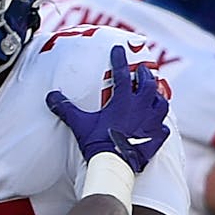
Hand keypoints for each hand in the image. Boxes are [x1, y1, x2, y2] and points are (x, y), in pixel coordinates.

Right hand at [45, 44, 169, 171]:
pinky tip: (157, 123)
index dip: (120, 60)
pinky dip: (160, 123)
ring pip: (161, 103)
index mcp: (124, 101)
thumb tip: (51, 96)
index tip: (118, 49)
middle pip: (149, 85)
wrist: (114, 164)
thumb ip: (65, 108)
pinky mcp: (157, 137)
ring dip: (157, 96)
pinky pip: (163, 127)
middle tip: (142, 70)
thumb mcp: (79, 123)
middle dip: (145, 75)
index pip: (123, 74)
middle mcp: (142, 108)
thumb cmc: (97, 142)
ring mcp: (152, 122)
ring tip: (154, 93)